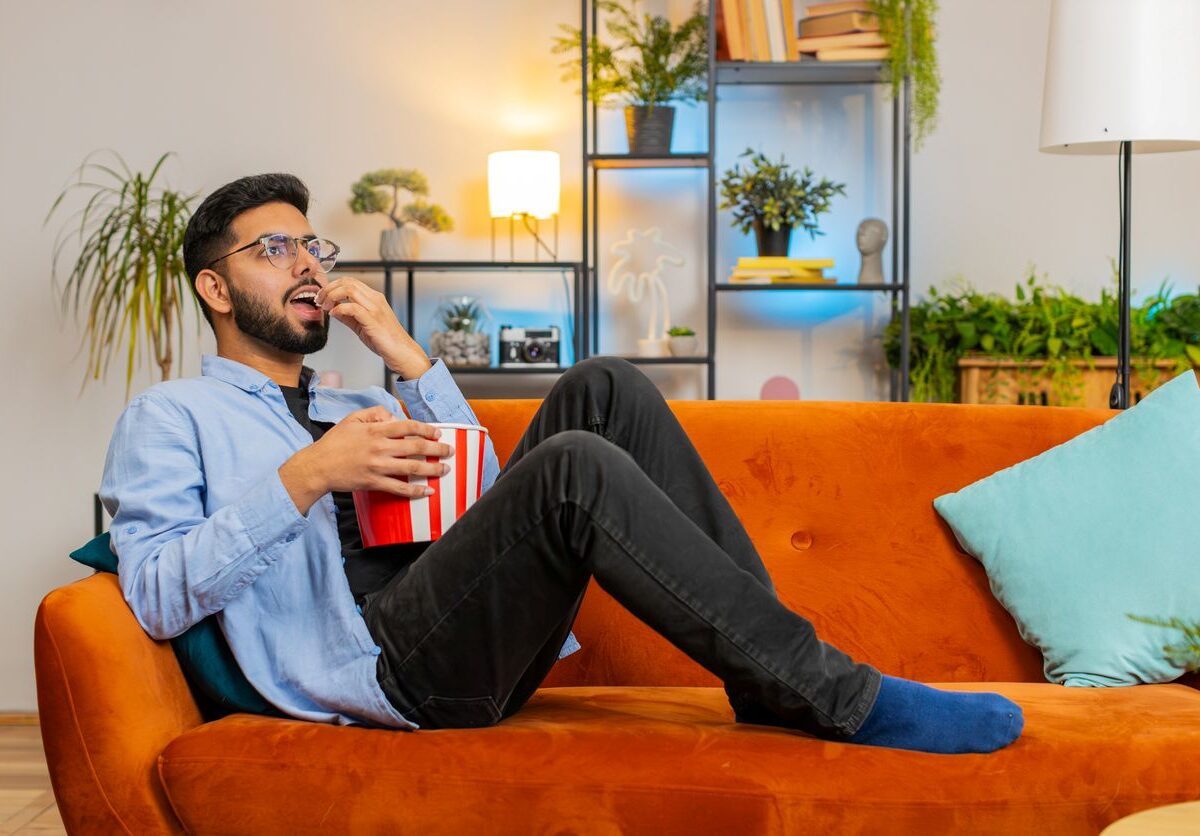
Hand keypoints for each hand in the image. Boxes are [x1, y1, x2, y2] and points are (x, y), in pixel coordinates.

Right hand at [279, 406, 452, 514]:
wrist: (317, 467)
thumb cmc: (334, 443)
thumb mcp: (352, 419)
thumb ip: (375, 413)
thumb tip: (394, 416)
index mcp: (376, 431)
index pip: (408, 426)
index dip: (426, 429)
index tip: (437, 433)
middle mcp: (380, 448)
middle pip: (415, 447)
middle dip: (437, 449)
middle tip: (449, 451)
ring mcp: (378, 467)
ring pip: (412, 468)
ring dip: (432, 469)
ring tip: (445, 469)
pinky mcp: (374, 483)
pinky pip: (399, 488)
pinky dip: (416, 491)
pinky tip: (428, 491)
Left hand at [315, 277, 431, 378]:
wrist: (401, 352)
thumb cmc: (385, 341)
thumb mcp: (362, 325)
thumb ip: (349, 316)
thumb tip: (333, 310)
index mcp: (374, 298)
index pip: (350, 281)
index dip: (332, 285)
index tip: (322, 296)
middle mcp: (375, 299)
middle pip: (347, 281)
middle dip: (328, 288)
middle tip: (319, 300)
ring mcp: (375, 308)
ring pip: (349, 289)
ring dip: (331, 296)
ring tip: (325, 306)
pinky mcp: (373, 320)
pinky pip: (352, 307)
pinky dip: (339, 309)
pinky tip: (333, 314)